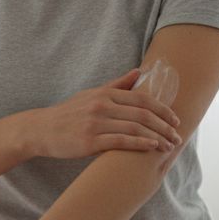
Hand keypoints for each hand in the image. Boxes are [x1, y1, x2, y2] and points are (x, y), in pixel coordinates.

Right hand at [26, 68, 182, 159]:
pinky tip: (152, 148)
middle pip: (142, 114)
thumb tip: (139, 72)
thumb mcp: (91, 95)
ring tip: (169, 146)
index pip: (142, 99)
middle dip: (164, 126)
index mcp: (105, 94)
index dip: (162, 110)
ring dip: (157, 138)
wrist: (41, 130)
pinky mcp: (89, 141)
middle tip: (177, 137)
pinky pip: (121, 142)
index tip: (175, 120)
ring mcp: (95, 123)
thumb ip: (116, 85)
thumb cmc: (69, 114)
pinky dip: (140, 144)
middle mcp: (102, 105)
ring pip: (135, 128)